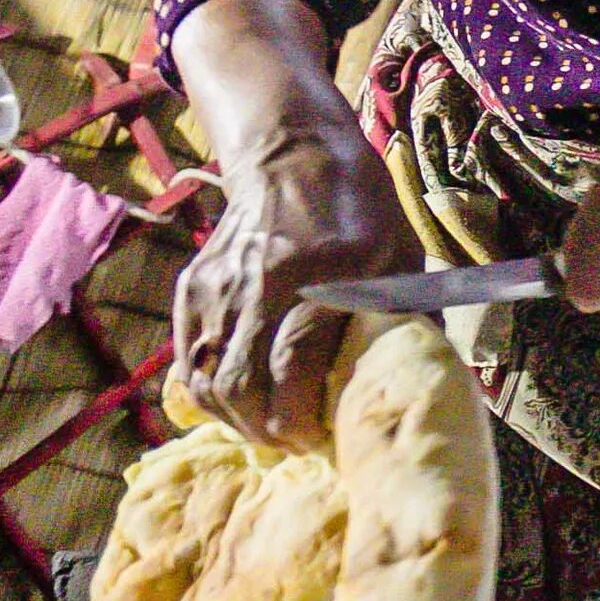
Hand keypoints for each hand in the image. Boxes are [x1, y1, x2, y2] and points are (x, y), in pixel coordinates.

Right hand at [172, 129, 415, 449]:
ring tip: (267, 428)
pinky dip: (209, 391)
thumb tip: (411, 388)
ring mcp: (219, 287)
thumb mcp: (399, 260)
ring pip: (206, 380)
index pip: (290, 369)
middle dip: (265, 431)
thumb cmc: (361, 214)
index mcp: (320, 277)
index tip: (317, 440)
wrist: (296, 156)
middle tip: (293, 443)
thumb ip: (402, 323)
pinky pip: (188, 359)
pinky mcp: (193, 287)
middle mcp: (260, 285)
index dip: (298, 420)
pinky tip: (240, 402)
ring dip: (235, 418)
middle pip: (240, 385)